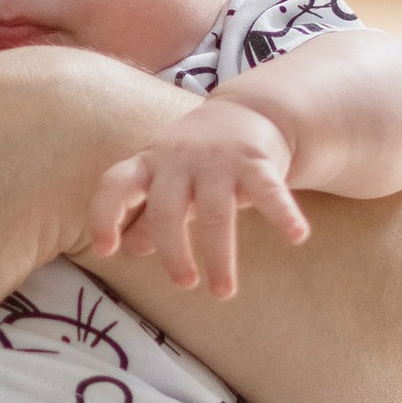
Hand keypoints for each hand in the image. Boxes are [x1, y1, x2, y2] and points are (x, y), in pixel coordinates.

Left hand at [87, 95, 308, 299]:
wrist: (249, 111)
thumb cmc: (197, 158)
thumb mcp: (165, 178)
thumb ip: (146, 213)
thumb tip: (126, 248)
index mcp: (150, 164)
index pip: (117, 184)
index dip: (106, 215)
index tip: (105, 250)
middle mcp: (179, 160)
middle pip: (166, 209)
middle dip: (173, 251)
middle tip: (184, 283)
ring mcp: (218, 160)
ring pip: (215, 212)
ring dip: (219, 255)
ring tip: (223, 291)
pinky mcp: (256, 162)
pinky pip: (270, 191)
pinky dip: (283, 214)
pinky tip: (296, 236)